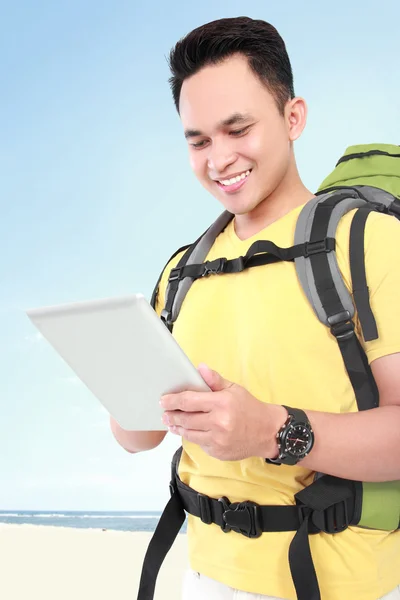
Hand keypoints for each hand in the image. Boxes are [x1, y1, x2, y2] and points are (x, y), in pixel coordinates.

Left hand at [160, 364, 286, 460]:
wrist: (267, 432)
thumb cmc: (250, 408)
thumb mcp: (234, 389)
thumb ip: (214, 380)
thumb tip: (199, 368)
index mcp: (221, 403)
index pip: (189, 401)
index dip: (173, 401)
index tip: (163, 400)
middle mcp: (219, 422)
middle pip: (186, 419)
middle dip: (172, 415)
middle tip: (164, 413)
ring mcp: (218, 439)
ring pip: (189, 433)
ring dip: (178, 428)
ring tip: (172, 423)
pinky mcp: (218, 452)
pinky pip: (199, 443)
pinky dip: (193, 437)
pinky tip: (189, 431)